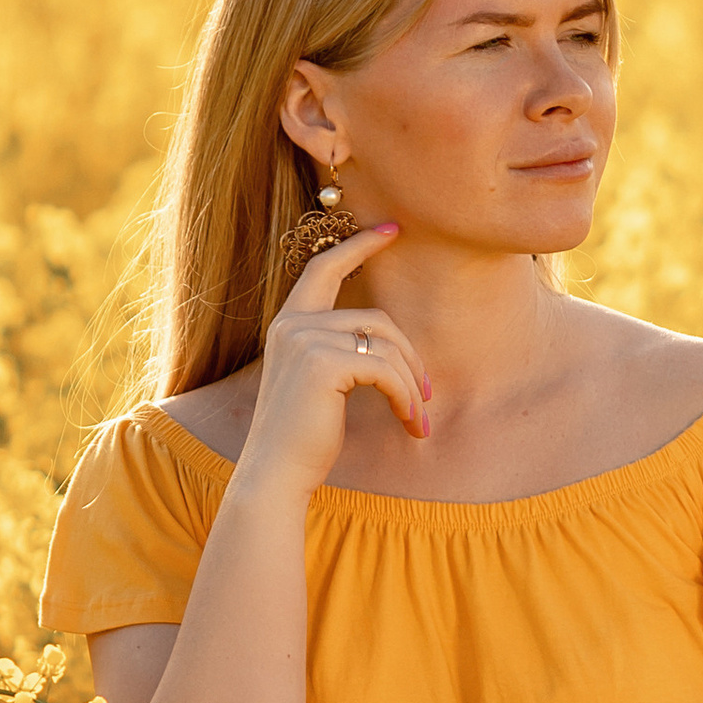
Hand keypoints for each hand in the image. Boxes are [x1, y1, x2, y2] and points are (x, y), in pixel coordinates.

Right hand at [239, 228, 429, 495]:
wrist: (275, 474)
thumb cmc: (302, 437)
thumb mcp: (320, 384)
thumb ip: (340, 352)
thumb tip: (392, 343)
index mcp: (288, 324)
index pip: (324, 269)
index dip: (358, 246)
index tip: (392, 229)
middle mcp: (293, 324)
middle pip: (375, 318)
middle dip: (409, 355)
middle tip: (427, 393)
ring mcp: (305, 340)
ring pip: (385, 344)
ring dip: (410, 384)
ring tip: (418, 418)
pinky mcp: (323, 363)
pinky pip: (384, 369)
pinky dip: (404, 396)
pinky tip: (410, 423)